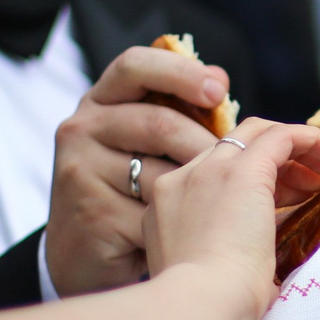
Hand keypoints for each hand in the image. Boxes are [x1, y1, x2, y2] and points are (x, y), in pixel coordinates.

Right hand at [44, 45, 232, 296]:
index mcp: (98, 102)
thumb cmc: (128, 191)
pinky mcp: (92, 213)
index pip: (135, 66)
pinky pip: (152, 214)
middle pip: (159, 122)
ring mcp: (80, 171)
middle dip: (204, 146)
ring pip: (159, 173)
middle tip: (238, 167)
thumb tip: (219, 80)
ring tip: (214, 204)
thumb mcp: (144, 144)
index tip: (219, 90)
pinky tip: (186, 234)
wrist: (82, 253)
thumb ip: (174, 112)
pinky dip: (178, 226)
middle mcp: (81, 129)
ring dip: (195, 192)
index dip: (180, 71)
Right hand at [143, 117, 319, 317]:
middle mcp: (182, 181)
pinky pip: (283, 136)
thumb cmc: (212, 312)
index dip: (264, 182)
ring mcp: (208, 171)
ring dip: (301, 150)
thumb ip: (227, 259)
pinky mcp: (241, 170)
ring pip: (259, 134)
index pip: (221, 175)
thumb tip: (261, 269)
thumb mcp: (213, 279)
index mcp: (170, 209)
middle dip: (283, 161)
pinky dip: (313, 140)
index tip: (294, 201)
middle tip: (319, 183)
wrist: (200, 309)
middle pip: (238, 149)